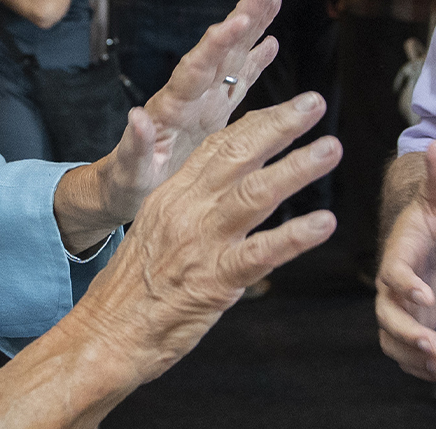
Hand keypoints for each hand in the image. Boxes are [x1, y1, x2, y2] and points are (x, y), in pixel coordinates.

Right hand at [77, 93, 340, 382]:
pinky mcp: (214, 281)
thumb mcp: (155, 227)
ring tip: (329, 149)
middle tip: (314, 103)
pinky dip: (294, 236)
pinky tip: (324, 223)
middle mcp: (188, 209)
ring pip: (254, 194)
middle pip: (238, 155)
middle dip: (280, 126)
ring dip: (296, 169)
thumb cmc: (134, 287)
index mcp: (173, 194)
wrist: (106, 333)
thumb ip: (190, 199)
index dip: (258, 122)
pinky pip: (260, 253)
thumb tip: (220, 181)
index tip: (289, 105)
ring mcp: (201, 243)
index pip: (219, 146)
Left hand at [93, 0, 283, 218]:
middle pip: (219, 50)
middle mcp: (189, 95)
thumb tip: (137, 117)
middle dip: (242, 18)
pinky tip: (271, 41)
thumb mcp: (129, 170)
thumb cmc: (126, 181)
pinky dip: (255, 61)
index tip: (234, 21)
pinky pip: (239, 81)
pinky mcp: (214, 113)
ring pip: (232, 58)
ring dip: (252, 27)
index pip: (195, 69)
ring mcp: (204, 101)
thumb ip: (135, 145)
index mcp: (171, 108)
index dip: (215, 46)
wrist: (127, 186)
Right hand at [376, 141, 435, 382]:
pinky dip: (419, 366)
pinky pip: (403, 351)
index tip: (426, 296)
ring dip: (413, 356)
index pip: (393, 269)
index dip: (405, 284)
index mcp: (400, 251)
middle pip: (387, 313)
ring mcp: (399, 306)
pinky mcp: (409, 323)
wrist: (432, 236)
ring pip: (392, 339)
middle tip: (434, 345)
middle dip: (407, 332)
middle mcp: (392, 282)